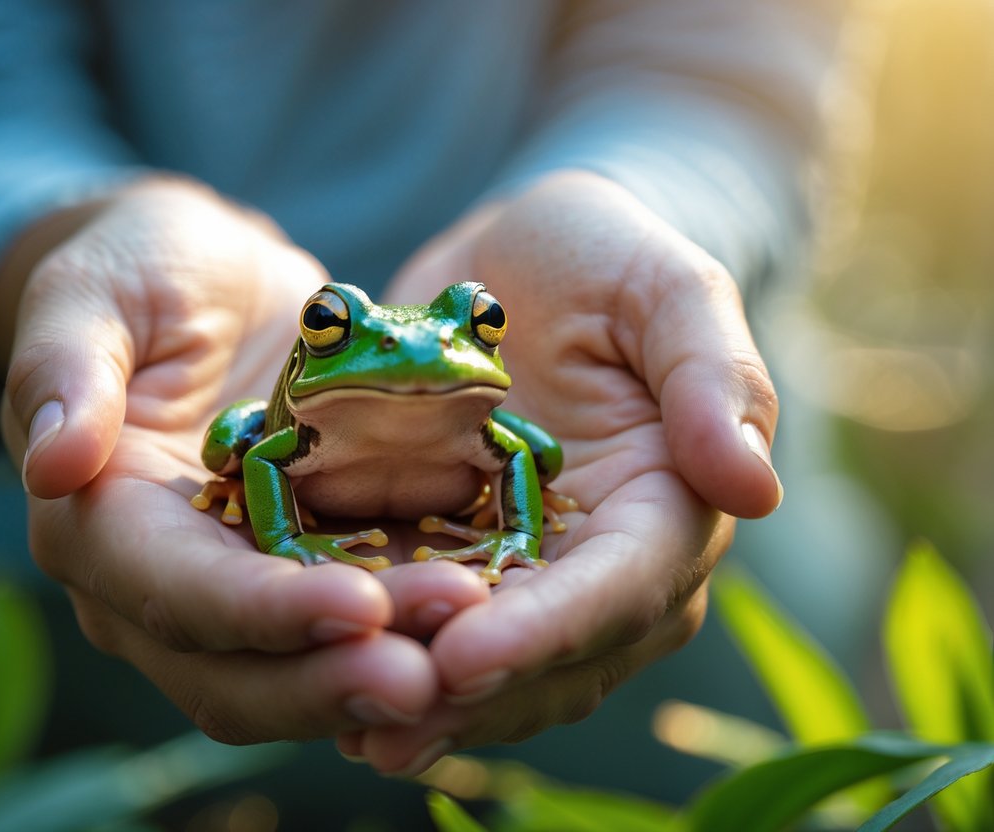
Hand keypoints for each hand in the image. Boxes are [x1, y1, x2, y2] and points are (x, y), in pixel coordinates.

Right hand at [0, 179, 488, 741]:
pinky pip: (355, 629)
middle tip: (431, 676)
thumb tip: (52, 462)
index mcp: (97, 526)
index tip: (357, 607)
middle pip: (237, 671)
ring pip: (302, 670)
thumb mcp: (93, 293)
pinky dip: (411, 636)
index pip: (172, 592)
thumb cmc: (141, 273)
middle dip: (332, 678)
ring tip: (477, 651)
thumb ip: (65, 368)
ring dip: (383, 671)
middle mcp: (158, 587)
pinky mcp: (303, 574)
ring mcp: (236, 591)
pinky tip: (484, 626)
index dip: (260, 611)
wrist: (208, 289)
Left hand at [339, 171, 782, 773]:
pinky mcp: (455, 558)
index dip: (545, 632)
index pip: (619, 591)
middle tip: (381, 731)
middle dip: (471, 696)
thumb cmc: (606, 258)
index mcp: (668, 508)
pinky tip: (318, 683)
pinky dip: (380, 655)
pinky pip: (423, 622)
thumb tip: (756, 490)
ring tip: (341, 730)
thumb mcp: (667, 290)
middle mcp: (604, 564)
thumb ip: (712, 378)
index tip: (465, 657)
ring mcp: (528, 572)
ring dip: (421, 703)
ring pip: (488, 665)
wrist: (522, 260)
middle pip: (551, 656)